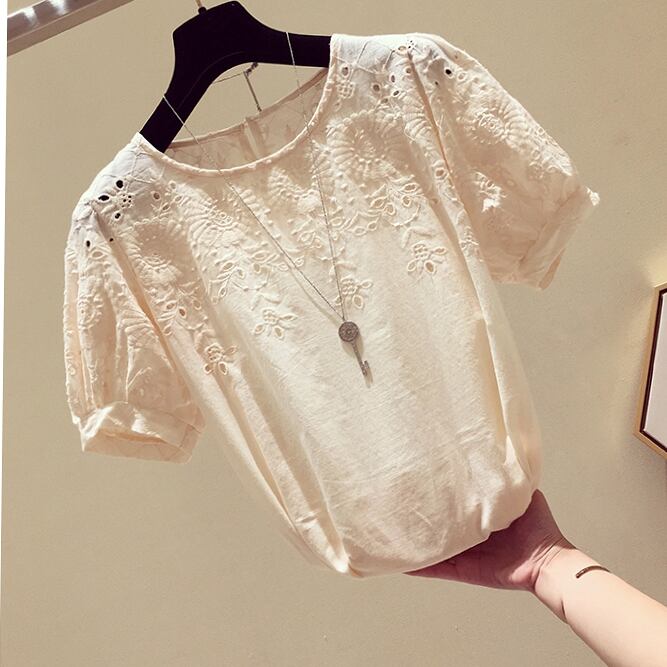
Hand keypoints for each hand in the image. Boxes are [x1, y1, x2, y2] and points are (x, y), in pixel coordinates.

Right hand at [403, 489, 571, 593]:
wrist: (548, 560)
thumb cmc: (539, 526)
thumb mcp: (521, 492)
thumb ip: (505, 477)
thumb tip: (494, 452)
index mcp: (482, 516)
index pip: (455, 504)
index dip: (440, 495)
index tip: (422, 483)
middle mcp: (471, 535)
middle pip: (441, 526)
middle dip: (424, 518)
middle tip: (400, 504)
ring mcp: (466, 554)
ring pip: (434, 547)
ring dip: (416, 542)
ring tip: (392, 533)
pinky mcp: (465, 570)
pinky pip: (438, 569)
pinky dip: (420, 566)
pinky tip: (400, 562)